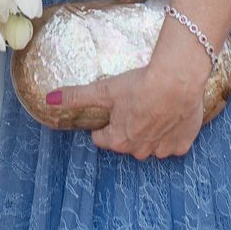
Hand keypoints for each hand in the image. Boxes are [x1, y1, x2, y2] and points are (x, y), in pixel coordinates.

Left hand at [53, 45, 207, 159]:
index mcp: (119, 139)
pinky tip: (170, 116)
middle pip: (126, 143)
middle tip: (133, 106)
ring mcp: (162, 149)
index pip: (102, 139)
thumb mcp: (104, 89)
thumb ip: (76, 97)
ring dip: (149, 133)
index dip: (103, 125)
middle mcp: (139, 149)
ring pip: (150, 145)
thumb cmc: (140, 85)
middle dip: (127, 128)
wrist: (177, 80)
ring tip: (152, 109)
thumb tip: (48, 98)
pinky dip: (170, 134)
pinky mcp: (182, 144)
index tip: (110, 112)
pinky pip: (172, 145)